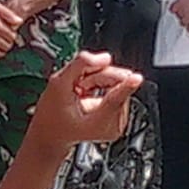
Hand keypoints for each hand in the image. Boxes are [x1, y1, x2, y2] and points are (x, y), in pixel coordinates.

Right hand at [28, 52, 142, 149]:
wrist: (52, 131)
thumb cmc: (53, 113)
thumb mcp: (58, 84)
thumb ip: (81, 66)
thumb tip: (105, 58)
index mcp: (97, 124)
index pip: (114, 100)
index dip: (125, 85)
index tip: (136, 78)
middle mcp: (112, 125)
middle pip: (116, 84)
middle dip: (96, 77)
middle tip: (78, 87)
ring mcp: (119, 121)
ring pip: (118, 83)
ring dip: (98, 80)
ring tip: (81, 92)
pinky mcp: (120, 114)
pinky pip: (117, 87)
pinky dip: (102, 85)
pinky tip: (88, 94)